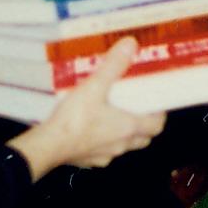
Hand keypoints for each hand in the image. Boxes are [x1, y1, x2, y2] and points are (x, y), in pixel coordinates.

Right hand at [12, 40, 162, 176]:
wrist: (49, 146)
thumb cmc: (75, 118)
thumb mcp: (95, 86)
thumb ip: (113, 65)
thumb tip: (131, 45)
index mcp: (128, 128)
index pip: (156, 125)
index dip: (159, 115)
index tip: (156, 104)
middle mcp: (120, 145)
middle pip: (142, 139)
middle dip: (144, 125)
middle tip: (138, 108)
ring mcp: (104, 156)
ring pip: (122, 146)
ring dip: (123, 134)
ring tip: (114, 117)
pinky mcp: (88, 161)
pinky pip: (102, 153)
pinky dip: (102, 143)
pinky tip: (91, 131)